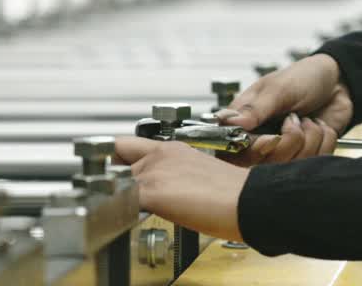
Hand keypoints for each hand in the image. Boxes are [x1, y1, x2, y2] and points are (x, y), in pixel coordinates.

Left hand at [115, 137, 247, 241]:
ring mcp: (152, 172)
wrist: (246, 200)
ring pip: (115, 182)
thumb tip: (169, 189)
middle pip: (114, 160)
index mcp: (172, 148)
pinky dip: (122, 210)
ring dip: (121, 195)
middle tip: (129, 193)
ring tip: (141, 209)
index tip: (121, 170)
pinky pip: (120, 201)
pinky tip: (140, 217)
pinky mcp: (149, 192)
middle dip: (117, 176)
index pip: (127, 144)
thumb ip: (175, 174)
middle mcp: (159, 155)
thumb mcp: (200, 171)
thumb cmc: (234, 193)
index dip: (120, 158)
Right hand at [213, 54, 351, 165]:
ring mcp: (285, 151)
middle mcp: (262, 141)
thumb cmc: (303, 78)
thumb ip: (255, 108)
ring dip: (311, 137)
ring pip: (295, 164)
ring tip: (309, 119)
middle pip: (267, 164)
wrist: (336, 81)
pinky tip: (320, 126)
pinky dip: (325, 140)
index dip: (256, 150)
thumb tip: (229, 123)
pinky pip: (317, 161)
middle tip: (295, 118)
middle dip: (291, 140)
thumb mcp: (279, 88)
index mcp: (246, 123)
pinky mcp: (308, 156)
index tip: (272, 138)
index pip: (236, 151)